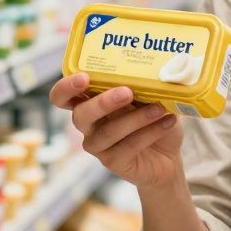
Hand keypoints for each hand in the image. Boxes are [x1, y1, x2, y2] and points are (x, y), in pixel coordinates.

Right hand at [49, 74, 183, 189]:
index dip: (66, 88)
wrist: (168, 156)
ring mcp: (98, 146)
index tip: (84, 77)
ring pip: (109, 132)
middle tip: (127, 92)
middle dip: (103, 102)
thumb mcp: (148, 97)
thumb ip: (141, 84)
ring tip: (159, 108)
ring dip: (136, 118)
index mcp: (89, 103)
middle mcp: (88, 125)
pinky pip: (129, 146)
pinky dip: (151, 132)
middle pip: (81, 115)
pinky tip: (168, 121)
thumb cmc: (153, 118)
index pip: (62, 97)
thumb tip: (151, 68)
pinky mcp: (113, 163)